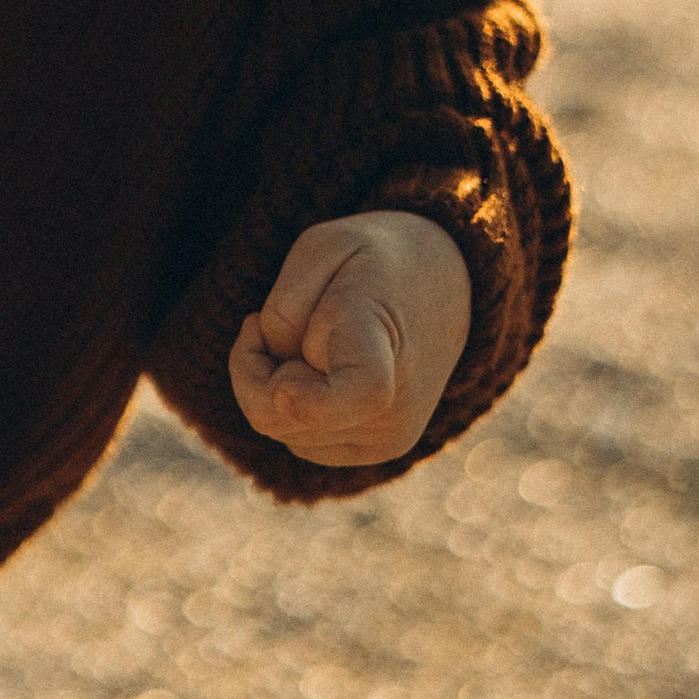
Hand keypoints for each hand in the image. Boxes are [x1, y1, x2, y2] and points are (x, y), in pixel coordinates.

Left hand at [230, 209, 471, 468]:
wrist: (444, 289)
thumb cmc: (371, 262)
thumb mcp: (322, 247)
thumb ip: (287, 310)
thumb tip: (278, 390)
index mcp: (380, 341)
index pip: (362, 391)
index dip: (312, 402)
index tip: (283, 391)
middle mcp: (394, 405)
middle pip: (282, 416)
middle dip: (255, 366)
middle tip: (265, 319)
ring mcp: (388, 437)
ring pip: (283, 431)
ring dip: (272, 386)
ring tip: (304, 340)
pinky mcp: (378, 452)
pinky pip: (299, 440)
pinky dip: (292, 406)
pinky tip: (315, 369)